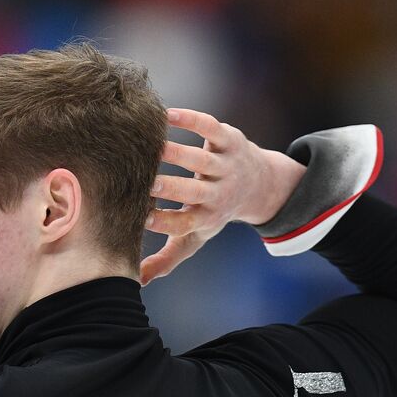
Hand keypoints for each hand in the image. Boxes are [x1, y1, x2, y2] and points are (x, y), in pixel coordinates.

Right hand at [140, 108, 304, 285]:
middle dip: (169, 187)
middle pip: (194, 191)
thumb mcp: (194, 238)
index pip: (183, 223)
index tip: (138, 216)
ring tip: (148, 146)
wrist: (259, 184)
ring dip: (175, 153)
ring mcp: (225, 164)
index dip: (162, 221)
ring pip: (200, 159)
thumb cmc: (213, 212)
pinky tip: (165, 115)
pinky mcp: (228, 139)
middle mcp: (218, 192)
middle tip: (141, 181)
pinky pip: (209, 127)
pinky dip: (190, 120)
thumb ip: (167, 259)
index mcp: (206, 218)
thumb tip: (138, 282)